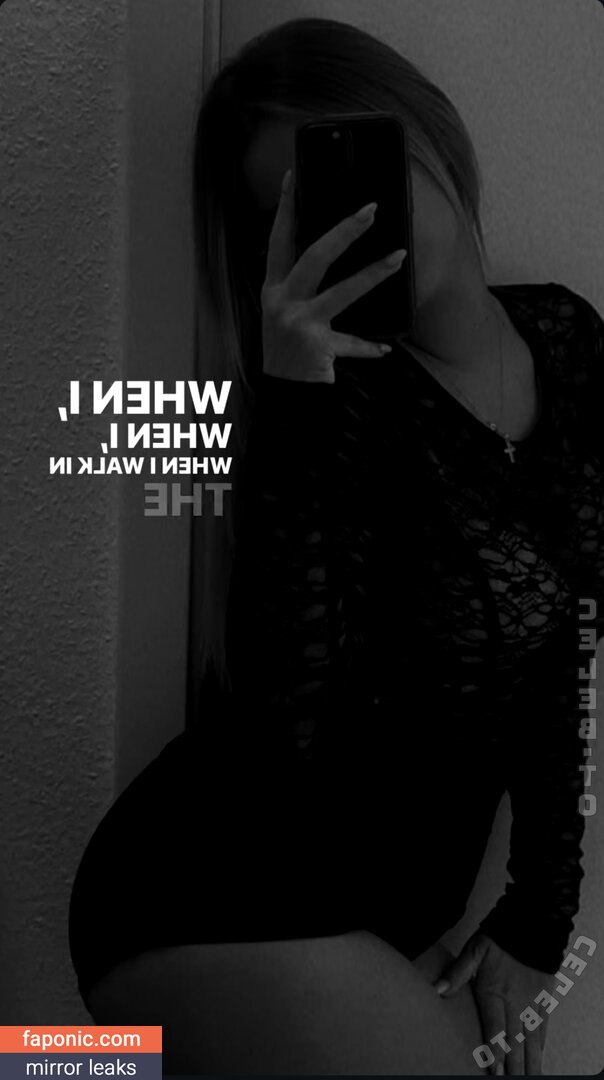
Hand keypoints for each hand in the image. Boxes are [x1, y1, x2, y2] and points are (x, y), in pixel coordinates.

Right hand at [261, 167, 406, 383]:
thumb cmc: (288, 351)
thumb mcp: (284, 315)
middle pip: (313, 257)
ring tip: (398, 257)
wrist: (282, 396)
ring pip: (340, 292)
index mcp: (273, 291)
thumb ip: (300, 288)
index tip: (294, 177)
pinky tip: (385, 347)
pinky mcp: (316, 349)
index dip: (285, 209)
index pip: (278, 241)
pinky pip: (351, 343)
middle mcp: (282, 304)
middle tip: (370, 210)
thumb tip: (333, 252)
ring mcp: (298, 325)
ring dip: (372, 274)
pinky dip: (369, 347)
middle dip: (343, 231)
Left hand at [433, 932, 555, 1075]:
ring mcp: (532, 1002)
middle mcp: (516, 1001)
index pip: (496, 1028)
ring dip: (529, 1062)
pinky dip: (541, 1047)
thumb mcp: (474, 949)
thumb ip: (458, 973)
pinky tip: (538, 1059)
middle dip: (513, 1066)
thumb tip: (437, 990)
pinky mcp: (545, 999)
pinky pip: (544, 1029)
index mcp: (495, 991)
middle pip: (515, 1041)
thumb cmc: (499, 936)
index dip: (495, 1052)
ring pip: (532, 1040)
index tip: (493, 1071)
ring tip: (527, 1079)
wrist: (533, 922)